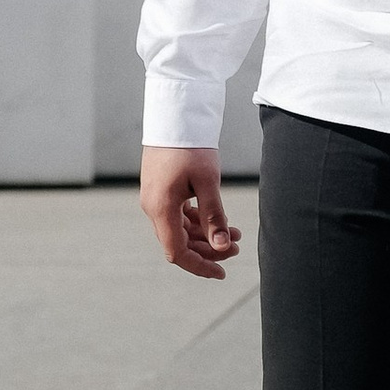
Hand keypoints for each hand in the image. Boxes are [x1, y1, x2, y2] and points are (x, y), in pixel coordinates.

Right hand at [141, 146, 242, 280]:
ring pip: (180, 229)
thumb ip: (214, 217)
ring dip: (205, 235)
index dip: (200, 266)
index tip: (222, 273)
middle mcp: (153, 208)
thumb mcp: (207, 182)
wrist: (174, 116)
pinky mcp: (161, 191)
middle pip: (180, 243)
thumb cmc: (190, 146)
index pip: (178, 252)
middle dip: (208, 249)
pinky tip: (218, 220)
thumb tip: (221, 247)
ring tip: (233, 233)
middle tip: (236, 247)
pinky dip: (197, 221)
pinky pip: (178, 215)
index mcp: (161, 209)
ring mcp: (155, 199)